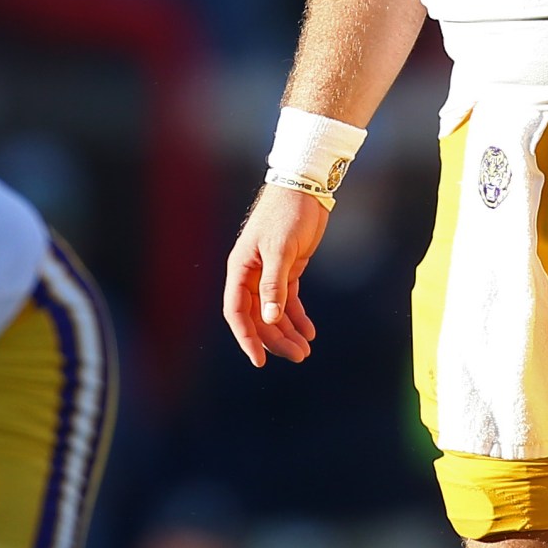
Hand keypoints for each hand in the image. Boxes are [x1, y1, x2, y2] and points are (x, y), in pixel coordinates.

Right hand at [222, 184, 329, 366]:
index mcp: (240, 269)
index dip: (247, 338)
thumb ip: (274, 285)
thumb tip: (269, 319)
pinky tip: (310, 332)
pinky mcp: (288, 269)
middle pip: (259, 317)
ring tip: (306, 350)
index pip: (237, 312)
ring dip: (288, 332)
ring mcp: (270, 273)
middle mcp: (251, 275)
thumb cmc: (287, 213)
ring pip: (274, 312)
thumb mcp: (280, 250)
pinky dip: (298, 317)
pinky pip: (289, 300)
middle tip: (299, 356)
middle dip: (276, 339)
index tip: (260, 360)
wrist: (305, 187)